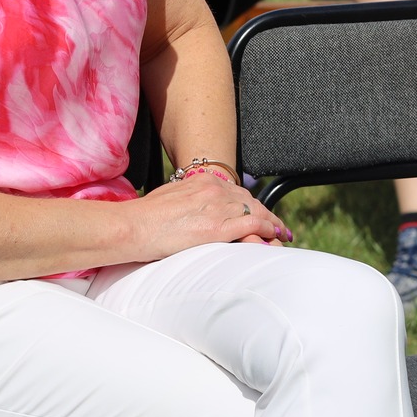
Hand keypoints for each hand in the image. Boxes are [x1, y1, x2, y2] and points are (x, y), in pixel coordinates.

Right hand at [126, 170, 291, 262]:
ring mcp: (218, 208)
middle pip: (250, 200)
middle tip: (278, 226)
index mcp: (202, 181)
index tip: (259, 212)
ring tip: (282, 234)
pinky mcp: (218, 228)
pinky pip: (252, 225)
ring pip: (256, 211)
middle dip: (266, 213)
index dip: (251, 203)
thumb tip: (194, 208)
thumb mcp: (171, 196)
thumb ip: (189, 198)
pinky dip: (267, 229)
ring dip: (272, 223)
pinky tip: (275, 235)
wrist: (134, 225)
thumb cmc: (145, 216)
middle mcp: (214, 190)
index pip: (236, 191)